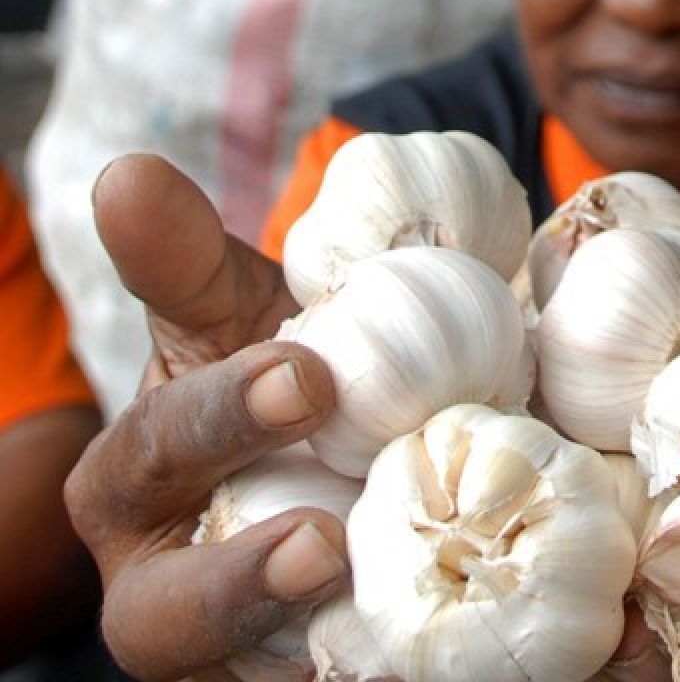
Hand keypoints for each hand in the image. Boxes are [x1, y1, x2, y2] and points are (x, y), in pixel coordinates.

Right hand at [64, 155, 350, 680]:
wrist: (339, 449)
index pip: (160, 452)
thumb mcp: (234, 317)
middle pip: (168, 612)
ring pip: (239, 678)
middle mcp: (161, 584)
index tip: (307, 374)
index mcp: (135, 483)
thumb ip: (185, 262)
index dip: (222, 417)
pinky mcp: (293, 677)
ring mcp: (231, 652)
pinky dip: (368, 674)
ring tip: (366, 619)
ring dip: (298, 655)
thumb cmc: (275, 378)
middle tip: (320, 545)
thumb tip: (125, 174)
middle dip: (237, 580)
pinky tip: (428, 661)